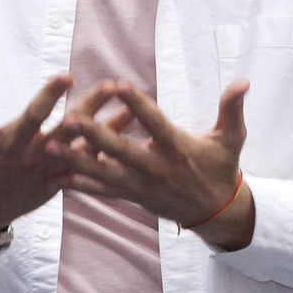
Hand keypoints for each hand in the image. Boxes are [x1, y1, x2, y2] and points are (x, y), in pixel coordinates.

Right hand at [0, 75, 113, 241]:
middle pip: (68, 129)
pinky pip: (87, 169)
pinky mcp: (60, 183)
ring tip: (132, 111)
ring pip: (85, 150)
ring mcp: (50, 171)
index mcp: (13, 141)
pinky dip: (107, 156)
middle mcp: (35, 156)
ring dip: (109, 131)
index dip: (49, 95)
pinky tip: (128, 141)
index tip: (66, 76)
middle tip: (111, 85)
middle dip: (91, 106)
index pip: (34, 114)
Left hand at [54, 78, 252, 244]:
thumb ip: (232, 109)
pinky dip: (77, 184)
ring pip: (103, 173)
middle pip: (121, 151)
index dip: (137, 105)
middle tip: (70, 118)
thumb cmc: (221, 167)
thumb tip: (244, 81)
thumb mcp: (232, 138)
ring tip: (48, 145)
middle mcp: (156, 169)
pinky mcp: (131, 196)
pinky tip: (52, 175)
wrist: (215, 211)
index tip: (119, 85)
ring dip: (75, 159)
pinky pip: (100, 191)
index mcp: (178, 149)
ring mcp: (140, 186)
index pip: (155, 124)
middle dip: (95, 136)